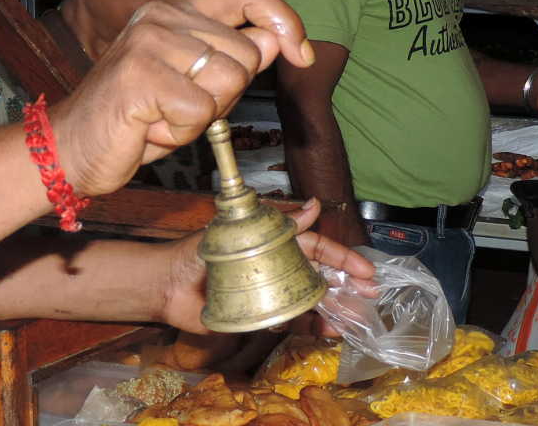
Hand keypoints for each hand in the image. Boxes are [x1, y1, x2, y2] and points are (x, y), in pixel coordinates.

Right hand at [54, 0, 312, 196]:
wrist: (73, 147)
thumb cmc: (136, 118)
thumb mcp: (195, 84)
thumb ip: (232, 58)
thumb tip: (278, 40)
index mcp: (176, 8)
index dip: (284, 20)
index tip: (300, 53)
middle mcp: (162, 15)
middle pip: (245, 52)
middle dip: (225, 94)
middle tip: (180, 106)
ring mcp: (148, 41)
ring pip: (228, 81)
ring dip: (203, 116)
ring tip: (162, 116)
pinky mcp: (140, 75)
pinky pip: (200, 111)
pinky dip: (181, 132)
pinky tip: (150, 128)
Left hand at [157, 199, 378, 334]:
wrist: (167, 287)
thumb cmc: (196, 254)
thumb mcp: (238, 233)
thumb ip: (278, 224)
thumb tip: (315, 205)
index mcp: (275, 244)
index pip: (318, 248)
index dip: (343, 258)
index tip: (366, 270)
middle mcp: (278, 267)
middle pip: (321, 276)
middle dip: (348, 285)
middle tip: (370, 296)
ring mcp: (272, 293)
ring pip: (312, 301)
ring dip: (335, 309)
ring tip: (354, 319)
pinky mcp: (261, 317)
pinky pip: (292, 323)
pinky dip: (311, 328)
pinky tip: (328, 332)